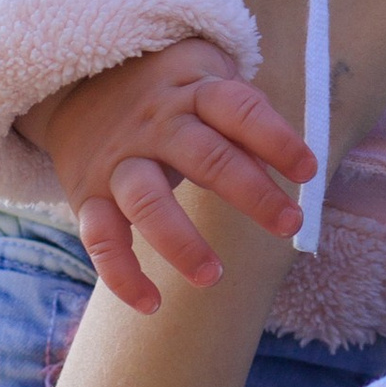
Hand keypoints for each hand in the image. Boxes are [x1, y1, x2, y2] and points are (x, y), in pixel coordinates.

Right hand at [16, 38, 313, 316]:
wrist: (76, 83)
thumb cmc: (170, 94)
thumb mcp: (206, 84)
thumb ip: (244, 123)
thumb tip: (288, 167)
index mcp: (193, 93)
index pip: (239, 109)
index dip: (276, 138)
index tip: (309, 170)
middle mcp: (156, 125)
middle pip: (205, 156)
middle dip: (251, 192)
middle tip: (289, 225)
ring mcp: (120, 161)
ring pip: (146, 200)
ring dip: (180, 242)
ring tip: (213, 276)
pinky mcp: (88, 195)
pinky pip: (100, 237)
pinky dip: (121, 274)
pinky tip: (150, 302)